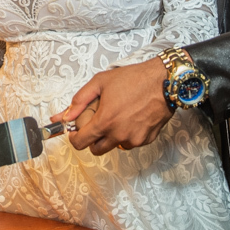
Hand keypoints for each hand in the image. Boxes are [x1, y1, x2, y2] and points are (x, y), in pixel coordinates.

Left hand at [52, 59, 173, 155]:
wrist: (164, 81)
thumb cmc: (133, 79)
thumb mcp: (100, 82)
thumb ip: (79, 100)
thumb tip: (66, 116)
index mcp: (105, 122)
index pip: (81, 143)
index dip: (74, 138)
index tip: (75, 132)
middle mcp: (119, 135)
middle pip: (96, 150)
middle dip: (92, 140)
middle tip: (96, 124)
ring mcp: (134, 139)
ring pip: (114, 146)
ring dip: (111, 137)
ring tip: (117, 117)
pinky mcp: (146, 139)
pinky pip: (131, 142)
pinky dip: (127, 134)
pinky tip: (131, 118)